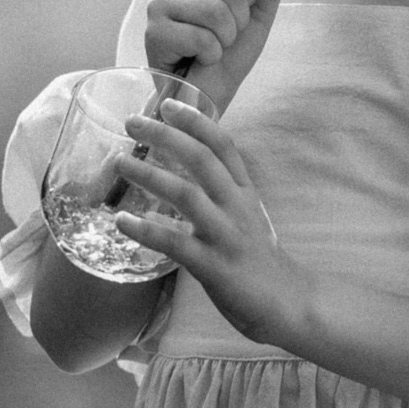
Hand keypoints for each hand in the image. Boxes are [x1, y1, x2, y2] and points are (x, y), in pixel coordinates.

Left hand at [111, 99, 302, 347]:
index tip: (168, 103)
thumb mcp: (244, 217)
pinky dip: (146, 229)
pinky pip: (176, 242)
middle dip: (165, 135)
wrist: (288, 304)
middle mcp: (237, 207)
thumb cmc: (258, 260)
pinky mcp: (215, 266)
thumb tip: (170, 186)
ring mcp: (227, 235)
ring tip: (120, 162)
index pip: (223, 145)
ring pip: (186, 194)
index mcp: (244, 193)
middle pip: (201, 159)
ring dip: (149, 175)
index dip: (196, 121)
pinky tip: (121, 221)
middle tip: (132, 122)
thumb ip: (215, 197)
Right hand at [142, 0, 286, 112]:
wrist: (207, 93)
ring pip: (215, 12)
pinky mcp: (154, 33)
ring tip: (213, 48)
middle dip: (238, 23)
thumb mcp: (258, 16)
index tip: (235, 16)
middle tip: (223, 38)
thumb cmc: (228, 53)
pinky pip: (201, 39)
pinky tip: (198, 59)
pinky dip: (210, 56)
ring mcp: (158, 5)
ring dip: (225, 40)